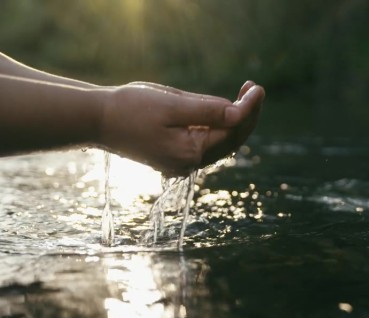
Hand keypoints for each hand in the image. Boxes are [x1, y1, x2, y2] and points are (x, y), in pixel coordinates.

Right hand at [98, 81, 264, 175]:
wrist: (95, 119)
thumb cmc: (129, 108)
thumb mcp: (171, 104)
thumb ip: (207, 111)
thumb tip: (240, 114)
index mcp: (190, 153)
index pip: (232, 132)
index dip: (249, 109)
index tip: (258, 89)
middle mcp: (189, 163)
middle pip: (232, 140)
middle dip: (247, 115)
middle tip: (254, 89)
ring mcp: (183, 162)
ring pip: (222, 142)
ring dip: (236, 120)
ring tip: (245, 95)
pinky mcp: (177, 155)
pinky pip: (208, 142)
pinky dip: (220, 126)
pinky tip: (224, 109)